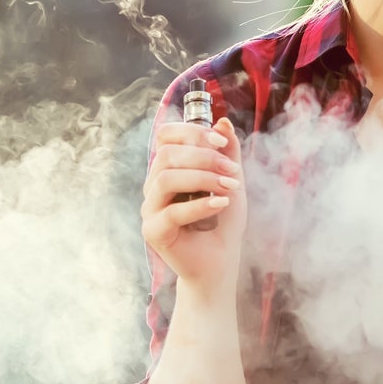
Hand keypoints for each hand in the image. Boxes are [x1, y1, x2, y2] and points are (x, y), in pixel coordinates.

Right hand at [141, 115, 245, 288]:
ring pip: (166, 178)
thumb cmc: (223, 222)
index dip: (192, 132)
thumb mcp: (231, 181)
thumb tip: (223, 121)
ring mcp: (150, 208)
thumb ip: (227, 153)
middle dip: (204, 158)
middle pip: (167, 155)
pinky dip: (200, 205)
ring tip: (231, 188)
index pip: (165, 136)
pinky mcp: (153, 231)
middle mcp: (154, 185)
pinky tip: (221, 203)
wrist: (221, 262)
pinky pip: (171, 211)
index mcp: (168, 169)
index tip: (222, 142)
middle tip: (233, 172)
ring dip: (204, 178)